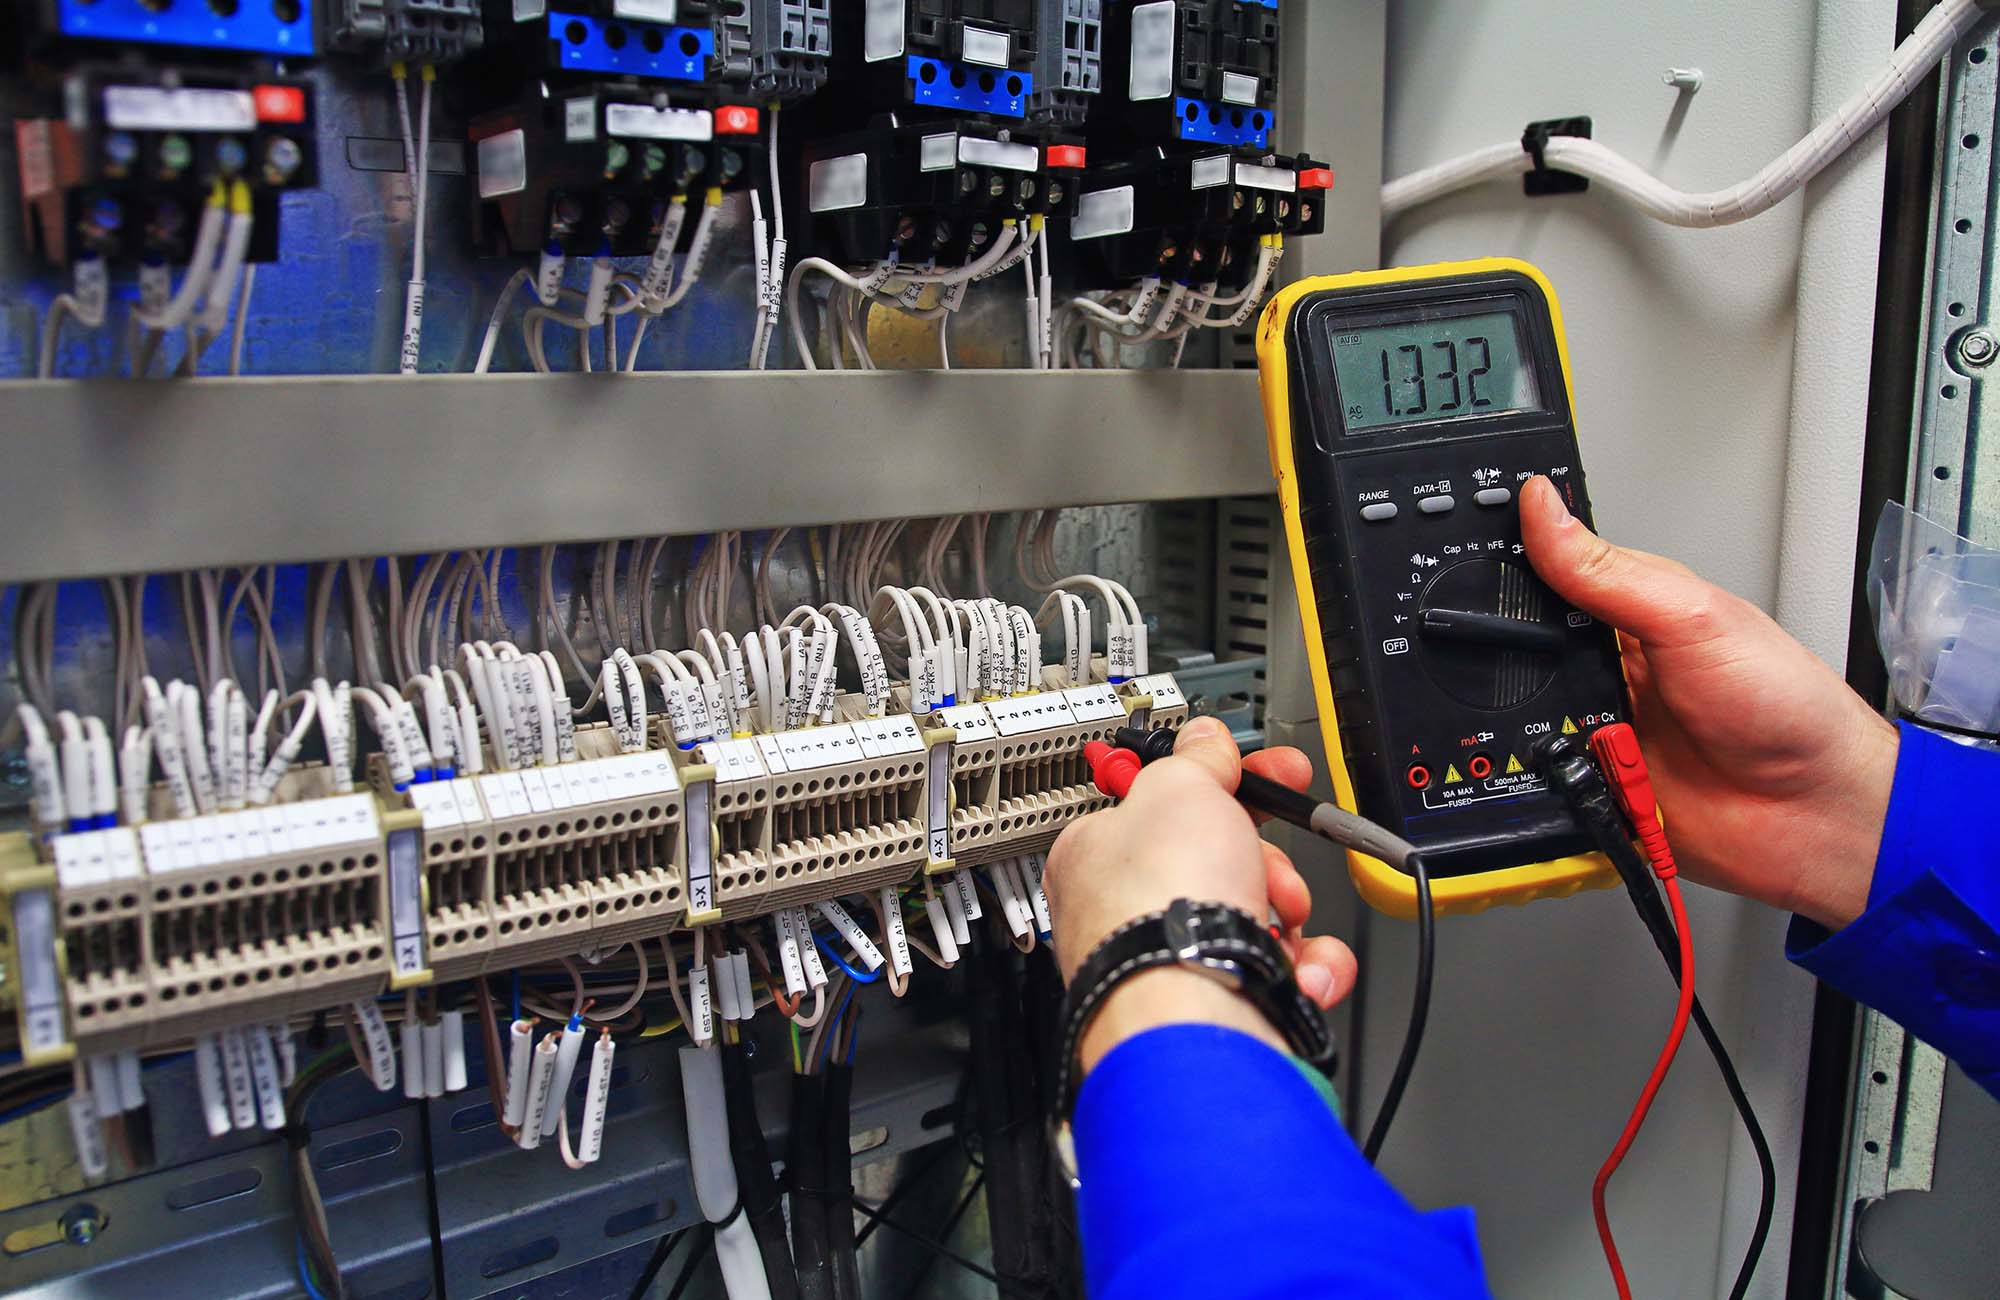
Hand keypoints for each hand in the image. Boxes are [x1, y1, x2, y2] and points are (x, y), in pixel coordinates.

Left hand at [1043, 716, 1357, 1070]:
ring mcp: (1167, 964)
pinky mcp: (1212, 1007)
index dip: (1219, 782)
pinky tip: (1298, 967)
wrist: (1191, 1009)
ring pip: (1253, 917)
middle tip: (1269, 859)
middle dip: (1264, 858)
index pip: (1162, 803)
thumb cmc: (1160, 903)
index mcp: (1096, 854)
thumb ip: (1196, 760)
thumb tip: (1204, 740)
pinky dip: (1302, 968)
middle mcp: (1124, 913)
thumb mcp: (1181, 790)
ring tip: (1280, 919)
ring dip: (1285, 913)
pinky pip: (1275, 974)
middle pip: (1216, 863)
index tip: (1264, 773)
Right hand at [1519, 476, 1897, 928]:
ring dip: (1525, 719)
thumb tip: (1541, 506)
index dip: (1507, 564)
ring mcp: (1593, 725)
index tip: (1465, 556)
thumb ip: (1608, 570)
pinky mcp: (1585, 783)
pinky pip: (1530, 777)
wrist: (1813, 814)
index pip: (1544, 573)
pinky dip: (1534, 774)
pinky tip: (1563, 763)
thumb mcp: (1691, 616)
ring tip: (1576, 718)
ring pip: (1510, 715)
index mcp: (1627, 608)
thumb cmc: (1784, 705)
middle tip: (1536, 660)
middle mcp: (1605, 665)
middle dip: (1507, 656)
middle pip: (1514, 648)